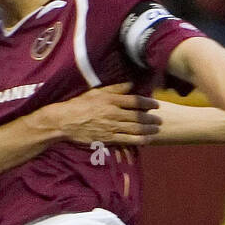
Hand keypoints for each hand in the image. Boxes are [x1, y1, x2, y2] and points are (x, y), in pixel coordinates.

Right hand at [47, 83, 161, 146]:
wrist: (65, 121)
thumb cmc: (79, 104)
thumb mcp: (96, 92)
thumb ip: (115, 89)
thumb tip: (131, 84)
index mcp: (111, 100)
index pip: (134, 100)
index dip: (147, 102)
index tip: (156, 104)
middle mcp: (113, 113)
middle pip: (137, 116)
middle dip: (151, 118)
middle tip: (160, 119)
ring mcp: (111, 127)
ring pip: (134, 129)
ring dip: (148, 130)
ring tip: (156, 130)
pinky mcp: (107, 138)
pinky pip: (126, 140)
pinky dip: (138, 140)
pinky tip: (147, 140)